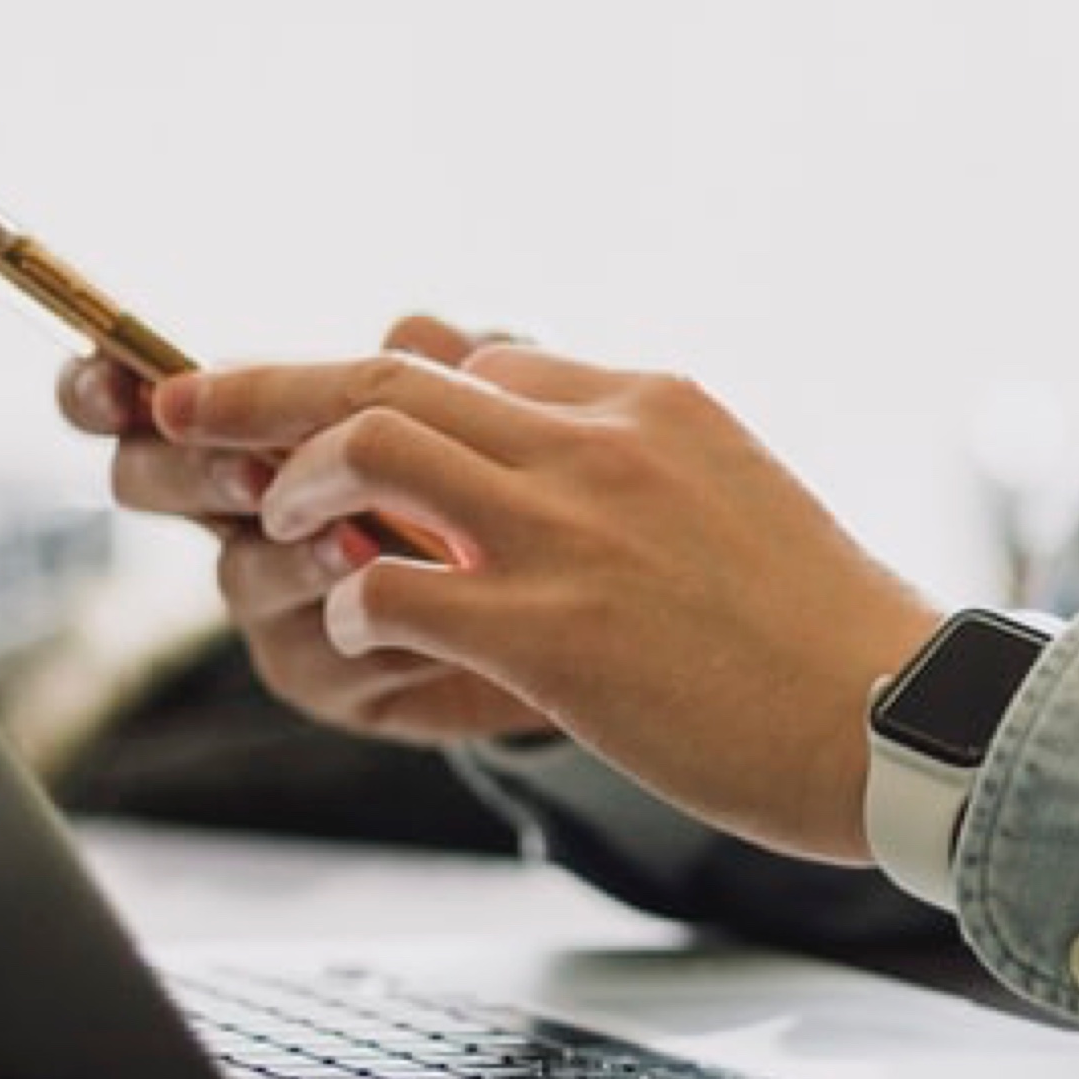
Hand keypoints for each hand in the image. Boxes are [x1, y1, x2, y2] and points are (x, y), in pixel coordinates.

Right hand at [64, 317, 560, 750]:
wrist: (577, 607)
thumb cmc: (520, 483)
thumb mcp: (500, 405)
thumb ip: (452, 366)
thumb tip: (413, 330)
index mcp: (259, 425)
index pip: (145, 397)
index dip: (103, 386)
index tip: (114, 381)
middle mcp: (246, 508)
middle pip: (149, 481)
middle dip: (188, 471)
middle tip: (253, 472)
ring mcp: (276, 595)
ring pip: (238, 573)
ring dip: (292, 556)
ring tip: (358, 544)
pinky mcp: (325, 673)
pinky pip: (315, 653)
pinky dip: (368, 626)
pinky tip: (424, 615)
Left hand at [151, 341, 942, 861]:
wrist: (897, 720)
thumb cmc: (826, 637)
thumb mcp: (735, 496)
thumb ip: (636, 462)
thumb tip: (548, 448)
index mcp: (648, 403)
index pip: (479, 358)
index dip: (384, 388)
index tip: (327, 424)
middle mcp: (600, 444)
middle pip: (390, 370)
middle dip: (263, 383)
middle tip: (181, 404)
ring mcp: (572, 534)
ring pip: (372, 448)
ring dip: (296, 485)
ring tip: (278, 530)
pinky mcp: (553, 634)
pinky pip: (395, 587)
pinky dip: (354, 605)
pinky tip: (364, 633)